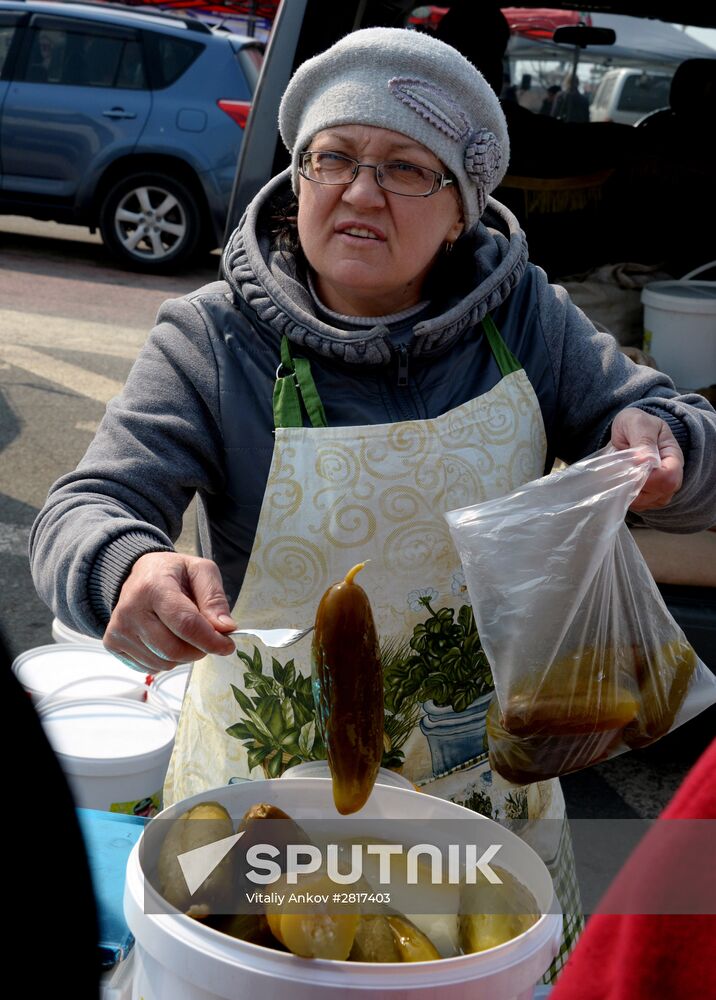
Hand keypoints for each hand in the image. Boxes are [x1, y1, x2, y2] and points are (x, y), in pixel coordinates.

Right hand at [103, 552, 235, 672]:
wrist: (140, 574)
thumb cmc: (173, 573)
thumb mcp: (200, 571)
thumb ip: (214, 598)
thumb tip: (225, 628)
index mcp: (153, 586)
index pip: (185, 624)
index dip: (211, 640)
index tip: (227, 645)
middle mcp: (130, 609)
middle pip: (174, 650)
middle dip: (199, 650)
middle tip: (206, 638)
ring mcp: (118, 629)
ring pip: (163, 663)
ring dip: (183, 656)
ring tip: (183, 633)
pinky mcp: (113, 644)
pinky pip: (149, 667)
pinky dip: (166, 660)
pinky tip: (166, 638)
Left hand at [611, 408, 683, 511]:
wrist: (629, 430)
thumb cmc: (636, 424)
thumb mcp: (638, 423)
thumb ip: (643, 440)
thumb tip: (645, 461)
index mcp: (673, 456)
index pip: (669, 478)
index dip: (649, 479)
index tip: (630, 469)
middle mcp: (671, 477)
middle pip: (659, 494)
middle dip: (634, 485)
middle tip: (619, 470)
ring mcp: (660, 489)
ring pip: (646, 502)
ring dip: (626, 491)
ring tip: (617, 474)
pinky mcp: (647, 497)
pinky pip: (637, 505)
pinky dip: (623, 496)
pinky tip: (617, 482)